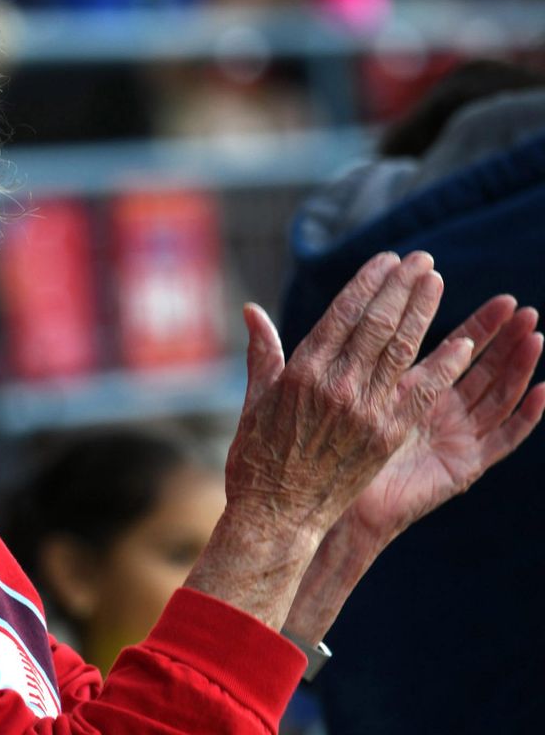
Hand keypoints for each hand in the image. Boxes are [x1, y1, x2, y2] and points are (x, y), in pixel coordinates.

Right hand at [187, 251, 469, 628]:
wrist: (276, 516)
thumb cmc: (257, 459)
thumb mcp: (253, 401)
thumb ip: (262, 353)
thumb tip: (251, 310)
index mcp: (300, 372)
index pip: (342, 314)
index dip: (368, 283)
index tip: (387, 261)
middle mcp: (334, 386)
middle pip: (376, 324)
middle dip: (401, 287)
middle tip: (421, 261)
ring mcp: (363, 411)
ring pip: (401, 349)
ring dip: (423, 312)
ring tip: (437, 282)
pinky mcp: (384, 437)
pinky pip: (421, 394)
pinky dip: (443, 367)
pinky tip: (462, 345)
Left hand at [339, 295, 544, 549]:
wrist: (321, 498)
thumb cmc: (322, 446)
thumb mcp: (335, 391)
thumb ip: (342, 354)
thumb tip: (277, 310)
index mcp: (412, 391)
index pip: (450, 349)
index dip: (474, 324)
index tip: (495, 298)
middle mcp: (438, 411)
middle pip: (481, 367)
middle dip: (502, 337)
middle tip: (521, 306)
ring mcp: (454, 438)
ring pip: (497, 396)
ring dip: (518, 366)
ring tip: (535, 334)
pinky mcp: (463, 466)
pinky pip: (503, 440)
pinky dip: (526, 417)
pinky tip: (543, 391)